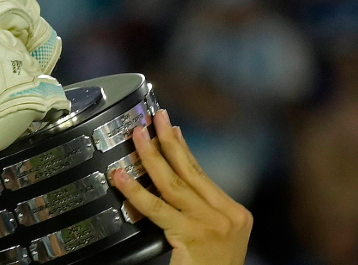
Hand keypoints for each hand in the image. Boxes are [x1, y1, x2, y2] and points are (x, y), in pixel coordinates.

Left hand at [111, 110, 251, 264]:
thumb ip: (197, 214)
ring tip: (136, 136)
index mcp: (236, 215)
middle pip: (190, 172)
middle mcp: (227, 217)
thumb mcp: (214, 239)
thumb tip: (168, 181)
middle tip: (154, 118)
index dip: (183, 149)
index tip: (170, 129)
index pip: (203, 175)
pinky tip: (121, 177)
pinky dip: (136, 190)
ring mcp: (212, 226)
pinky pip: (157, 209)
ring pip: (173, 184)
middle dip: (169, 141)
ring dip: (152, 156)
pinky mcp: (194, 236)